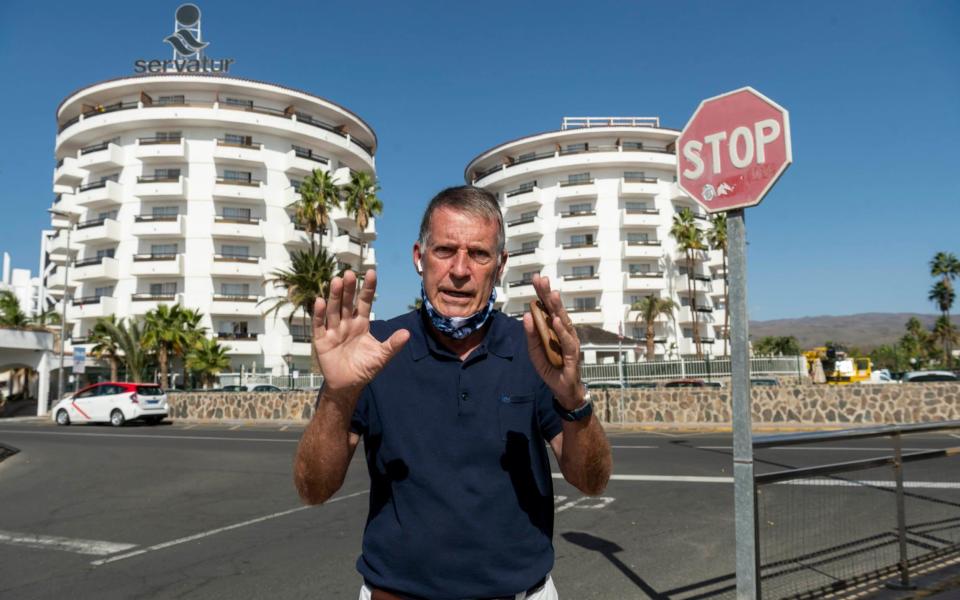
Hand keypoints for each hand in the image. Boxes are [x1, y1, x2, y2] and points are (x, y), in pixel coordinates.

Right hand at [312, 270, 409, 399]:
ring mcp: (333, 330)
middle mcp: (346, 323)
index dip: (368, 288)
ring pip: (334, 310)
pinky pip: (319, 325)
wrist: (348, 385)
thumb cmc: (365, 368)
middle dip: (349, 289)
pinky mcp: (322, 340)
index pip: (365, 302)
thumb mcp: (381, 356)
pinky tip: (320, 301)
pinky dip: (319, 314)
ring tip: (337, 281)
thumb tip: (407, 333)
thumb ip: (393, 345)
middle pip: (348, 303)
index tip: (371, 272)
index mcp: (361, 323)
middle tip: (350, 273)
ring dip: (335, 296)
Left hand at [522, 274, 583, 409]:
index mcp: (554, 329)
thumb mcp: (535, 351)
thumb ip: (531, 334)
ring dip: (557, 308)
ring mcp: (570, 342)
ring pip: (564, 322)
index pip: (548, 308)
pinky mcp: (572, 355)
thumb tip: (526, 315)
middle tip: (542, 279)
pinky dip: (561, 331)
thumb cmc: (551, 367)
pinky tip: (555, 320)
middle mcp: (564, 332)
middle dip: (549, 294)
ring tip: (551, 294)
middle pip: (556, 310)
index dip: (543, 293)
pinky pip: (567, 342)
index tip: (537, 278)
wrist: (562, 389)